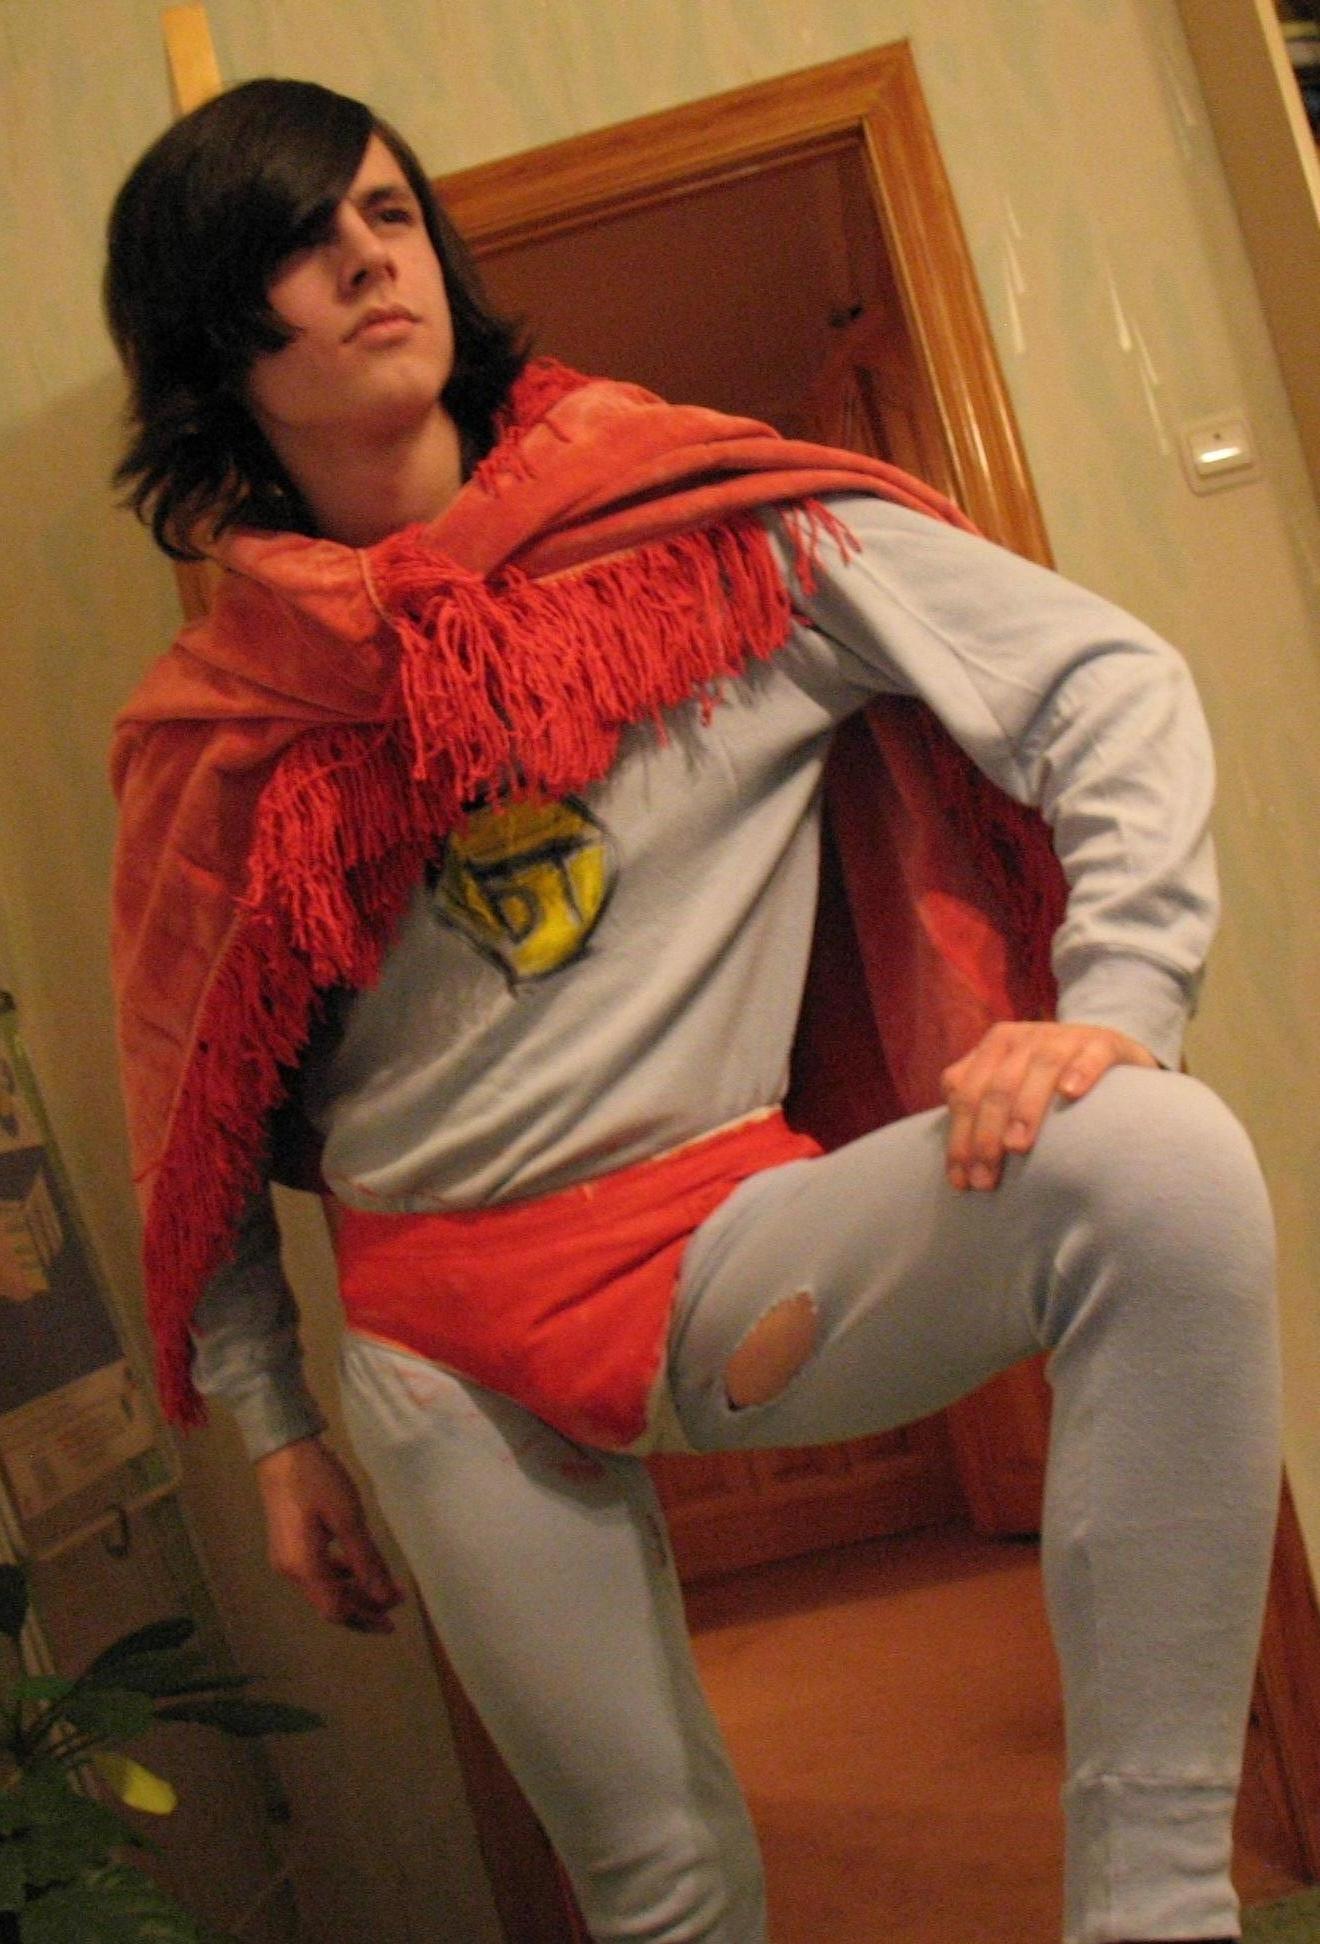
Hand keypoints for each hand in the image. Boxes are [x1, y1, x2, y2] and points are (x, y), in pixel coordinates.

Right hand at [255, 1436, 403, 1631]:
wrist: (283, 1450)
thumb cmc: (317, 1480)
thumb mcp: (348, 1518)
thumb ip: (366, 1560)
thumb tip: (382, 1596)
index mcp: (303, 1567)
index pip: (336, 1610)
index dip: (366, 1617)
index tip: (393, 1617)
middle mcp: (291, 1571)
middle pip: (329, 1603)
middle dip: (363, 1607)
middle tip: (395, 1604)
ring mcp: (286, 1558)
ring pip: (324, 1588)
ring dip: (354, 1590)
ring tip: (383, 1586)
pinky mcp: (288, 1544)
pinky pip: (317, 1571)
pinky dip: (340, 1574)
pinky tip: (357, 1565)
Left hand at [941, 1020, 1158, 1191]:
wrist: (1104, 1049)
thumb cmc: (1047, 1081)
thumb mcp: (1009, 1086)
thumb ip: (979, 1108)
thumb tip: (958, 1164)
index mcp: (993, 1047)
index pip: (966, 1094)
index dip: (960, 1139)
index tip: (962, 1182)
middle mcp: (1024, 1038)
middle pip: (997, 1088)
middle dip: (986, 1137)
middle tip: (986, 1180)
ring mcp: (1064, 1038)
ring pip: (1040, 1069)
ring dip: (1025, 1109)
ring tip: (1016, 1147)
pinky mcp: (1104, 1043)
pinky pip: (1091, 1055)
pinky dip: (1080, 1071)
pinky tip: (1071, 1094)